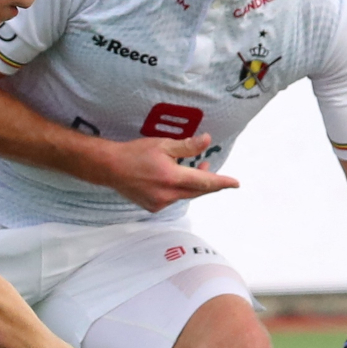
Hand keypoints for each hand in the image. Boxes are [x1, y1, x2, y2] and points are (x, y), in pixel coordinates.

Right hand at [99, 133, 238, 211]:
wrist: (110, 168)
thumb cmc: (135, 153)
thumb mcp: (163, 145)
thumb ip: (187, 146)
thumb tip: (207, 140)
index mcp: (173, 178)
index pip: (205, 182)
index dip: (222, 182)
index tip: (236, 184)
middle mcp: (168, 195)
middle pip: (197, 191)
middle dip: (207, 182)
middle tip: (207, 166)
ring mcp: (160, 203)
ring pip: (184, 195)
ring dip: (190, 184)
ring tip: (188, 170)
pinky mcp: (152, 207)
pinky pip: (171, 199)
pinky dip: (176, 190)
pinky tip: (168, 179)